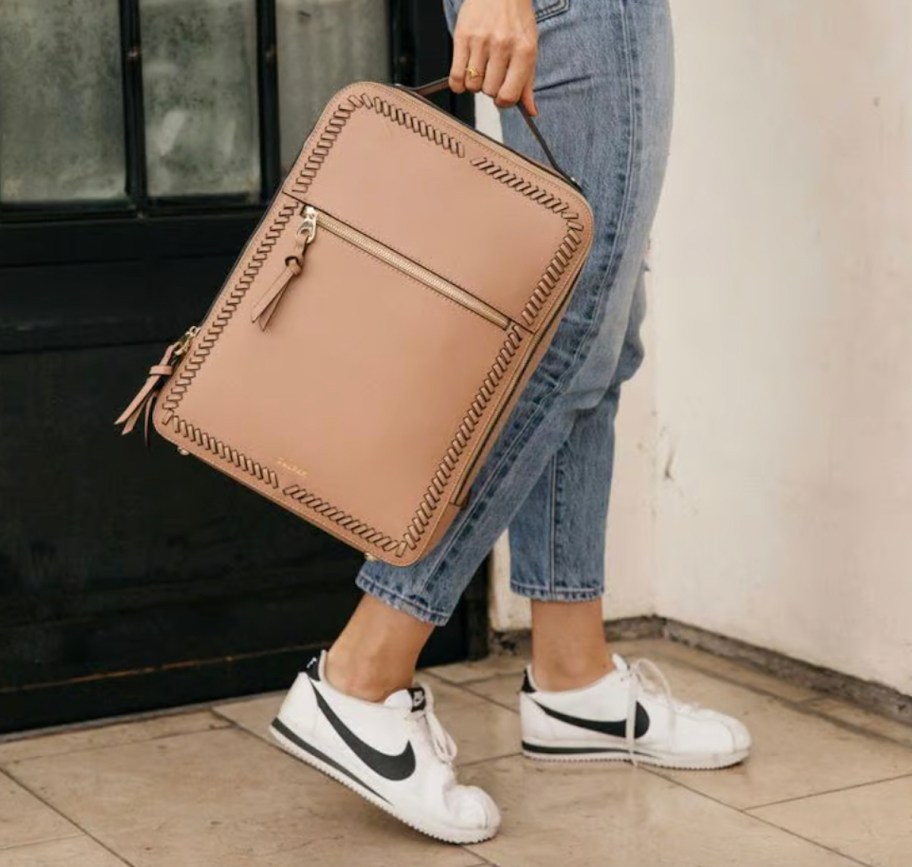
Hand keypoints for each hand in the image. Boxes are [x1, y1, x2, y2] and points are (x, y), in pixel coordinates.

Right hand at [448, 0, 538, 115]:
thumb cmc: (516, 18)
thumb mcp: (529, 47)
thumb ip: (528, 82)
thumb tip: (530, 111)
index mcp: (524, 51)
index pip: (509, 95)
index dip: (504, 101)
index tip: (502, 96)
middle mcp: (503, 46)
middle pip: (489, 91)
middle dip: (489, 88)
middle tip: (491, 75)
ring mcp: (481, 41)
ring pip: (472, 85)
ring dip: (474, 84)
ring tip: (479, 70)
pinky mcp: (462, 37)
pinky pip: (456, 75)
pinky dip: (458, 83)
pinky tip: (464, 75)